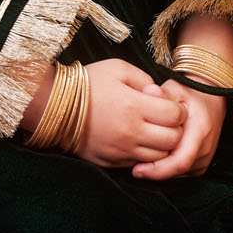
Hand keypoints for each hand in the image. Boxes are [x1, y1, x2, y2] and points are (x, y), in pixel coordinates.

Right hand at [74, 59, 188, 167]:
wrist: (54, 105)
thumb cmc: (87, 82)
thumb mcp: (118, 68)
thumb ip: (144, 79)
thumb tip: (158, 94)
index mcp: (134, 106)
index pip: (176, 116)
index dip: (178, 110)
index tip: (170, 106)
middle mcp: (130, 132)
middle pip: (172, 140)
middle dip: (175, 129)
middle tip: (165, 120)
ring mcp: (120, 150)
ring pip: (159, 157)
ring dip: (161, 145)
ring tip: (152, 132)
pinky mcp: (110, 161)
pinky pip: (139, 164)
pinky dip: (144, 155)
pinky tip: (136, 140)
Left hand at [131, 79, 226, 179]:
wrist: (212, 100)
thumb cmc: (191, 94)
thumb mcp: (176, 89)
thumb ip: (162, 94)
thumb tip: (149, 91)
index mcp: (201, 131)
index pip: (180, 162)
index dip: (157, 170)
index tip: (137, 170)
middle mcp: (205, 149)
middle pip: (175, 170)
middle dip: (153, 170)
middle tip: (132, 164)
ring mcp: (204, 158)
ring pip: (177, 173)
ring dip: (159, 168)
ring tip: (143, 154)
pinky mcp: (200, 164)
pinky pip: (180, 172)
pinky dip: (166, 167)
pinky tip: (155, 155)